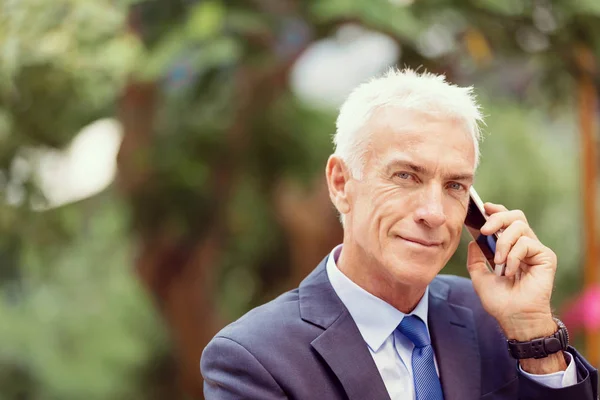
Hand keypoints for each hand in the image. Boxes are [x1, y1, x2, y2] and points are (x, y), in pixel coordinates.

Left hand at [466, 203, 557, 341]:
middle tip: (484, 230)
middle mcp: (525, 246)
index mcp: (511, 248)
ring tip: (498, 262)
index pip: (507, 221)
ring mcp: (536, 250)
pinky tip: (509, 271)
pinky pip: (527, 243)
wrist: (514, 318)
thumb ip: (476, 259)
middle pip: (515, 216)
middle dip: (497, 218)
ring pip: (520, 226)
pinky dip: (513, 256)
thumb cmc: (500, 301)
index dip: (496, 211)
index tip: (484, 208)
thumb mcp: (479, 277)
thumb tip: (473, 241)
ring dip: (503, 243)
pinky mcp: (546, 257)